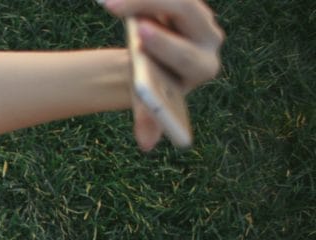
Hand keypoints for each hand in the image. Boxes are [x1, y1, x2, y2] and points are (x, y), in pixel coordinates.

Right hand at [101, 0, 224, 149]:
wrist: (155, 66)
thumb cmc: (152, 87)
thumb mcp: (148, 102)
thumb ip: (148, 118)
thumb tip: (146, 144)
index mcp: (203, 66)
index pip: (187, 53)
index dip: (165, 44)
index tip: (140, 36)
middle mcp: (210, 35)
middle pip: (185, 10)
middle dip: (151, 7)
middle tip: (117, 8)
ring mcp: (200, 12)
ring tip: (110, 2)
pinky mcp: (187, 0)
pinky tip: (115, 0)